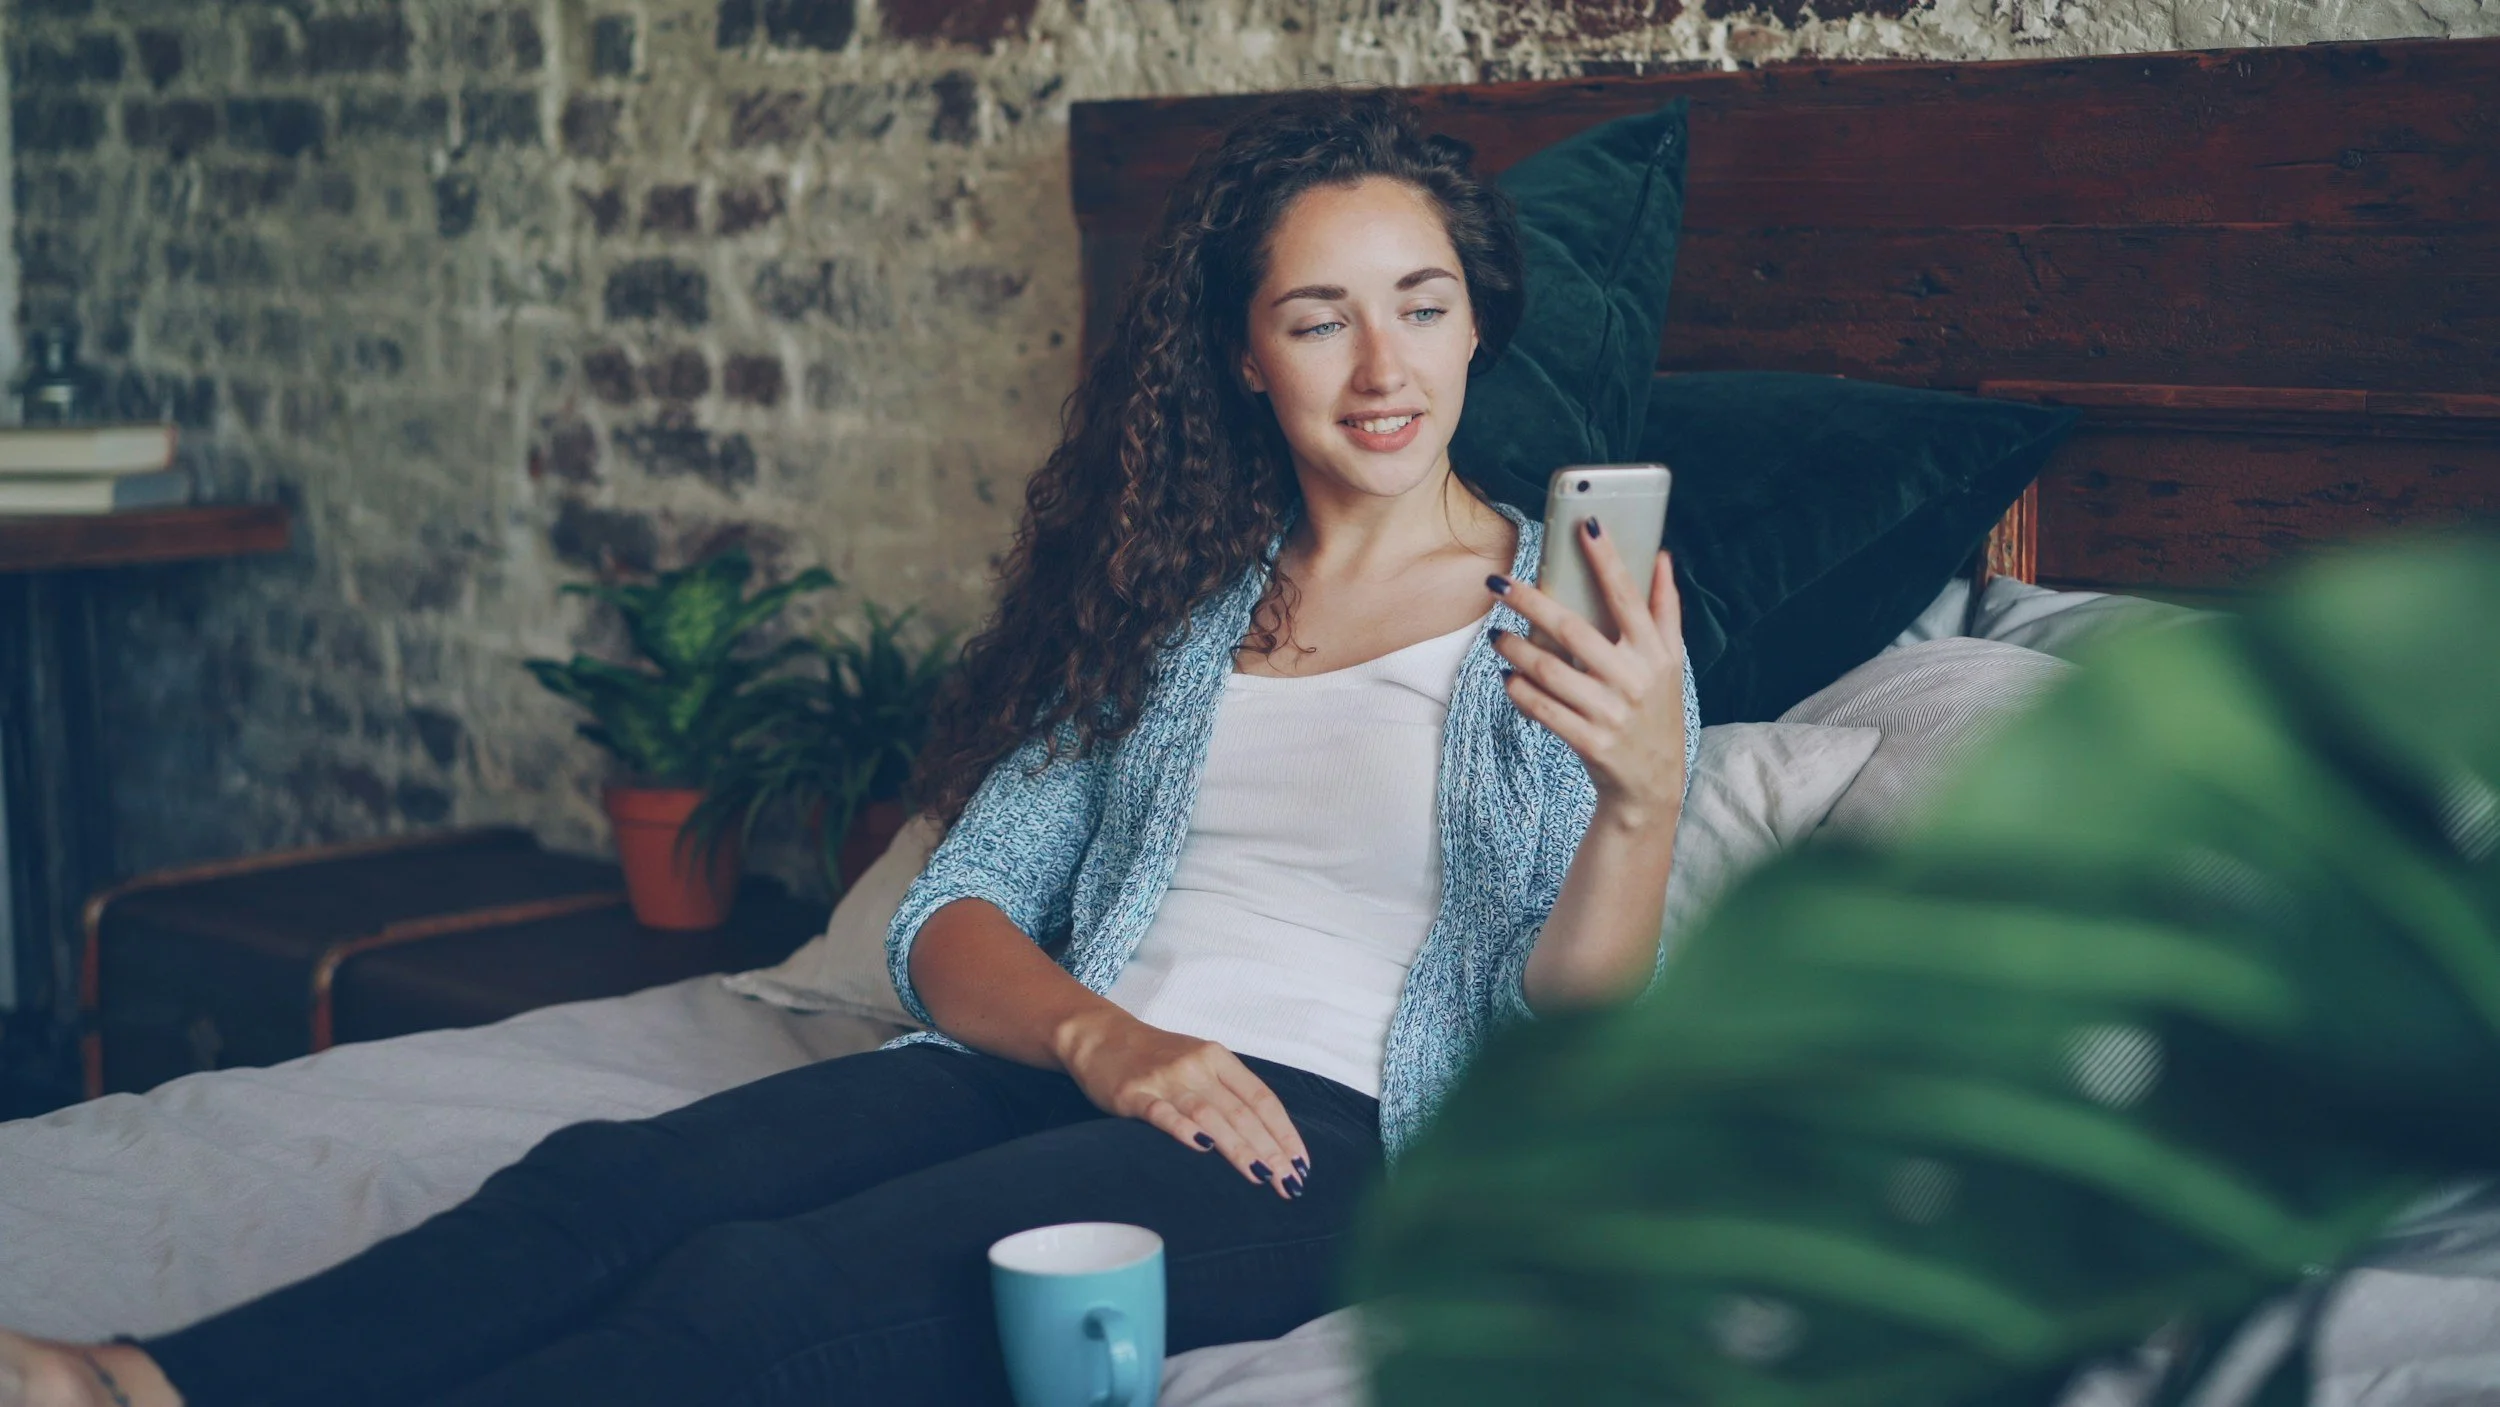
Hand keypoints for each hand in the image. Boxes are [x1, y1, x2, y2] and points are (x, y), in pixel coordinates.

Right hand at [1053, 1007, 1311, 1199]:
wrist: (1100, 1035)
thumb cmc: (1156, 1058)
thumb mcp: (1199, 1063)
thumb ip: (1229, 1093)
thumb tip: (1268, 1138)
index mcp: (1219, 1059)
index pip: (1262, 1100)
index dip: (1285, 1133)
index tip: (1302, 1165)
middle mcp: (1197, 1067)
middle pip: (1242, 1113)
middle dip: (1270, 1151)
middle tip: (1289, 1184)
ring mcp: (1165, 1079)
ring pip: (1211, 1115)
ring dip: (1239, 1147)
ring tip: (1262, 1176)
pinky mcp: (1133, 1093)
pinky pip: (1162, 1112)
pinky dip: (1183, 1129)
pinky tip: (1201, 1147)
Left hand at [1488, 520, 1688, 830]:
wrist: (1652, 783)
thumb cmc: (1656, 709)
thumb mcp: (1670, 661)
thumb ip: (1665, 609)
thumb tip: (1662, 556)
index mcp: (1655, 653)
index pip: (1627, 596)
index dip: (1607, 559)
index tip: (1585, 525)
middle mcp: (1634, 679)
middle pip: (1572, 629)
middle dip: (1530, 602)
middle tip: (1498, 584)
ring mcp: (1611, 712)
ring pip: (1548, 670)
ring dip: (1514, 649)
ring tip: (1497, 635)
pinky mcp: (1590, 741)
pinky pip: (1542, 708)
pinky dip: (1519, 691)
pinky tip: (1507, 678)